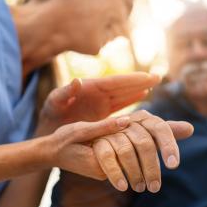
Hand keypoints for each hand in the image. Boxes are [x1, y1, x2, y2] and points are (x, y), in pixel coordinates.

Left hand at [37, 73, 159, 134]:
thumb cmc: (50, 116)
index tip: (147, 77)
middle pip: (123, 85)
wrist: (48, 130)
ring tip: (154, 83)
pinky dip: (131, 99)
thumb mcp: (53, 104)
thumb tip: (77, 81)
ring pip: (124, 93)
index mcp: (89, 88)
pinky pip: (120, 104)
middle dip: (139, 81)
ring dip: (138, 88)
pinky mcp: (102, 112)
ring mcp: (101, 102)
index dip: (132, 79)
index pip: (114, 82)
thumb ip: (64, 93)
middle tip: (158, 77)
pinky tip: (143, 96)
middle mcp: (98, 93)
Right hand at [48, 116, 130, 178]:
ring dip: (128, 136)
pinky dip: (123, 140)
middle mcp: (105, 173)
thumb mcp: (82, 130)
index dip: (131, 132)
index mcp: (100, 165)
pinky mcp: (106, 167)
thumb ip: (104, 127)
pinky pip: (120, 154)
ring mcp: (106, 171)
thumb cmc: (63, 140)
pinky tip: (120, 129)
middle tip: (131, 120)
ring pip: (127, 153)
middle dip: (132, 134)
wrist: (52, 152)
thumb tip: (127, 121)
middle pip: (130, 152)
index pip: (127, 150)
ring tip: (125, 123)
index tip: (132, 119)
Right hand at [92, 110, 193, 192]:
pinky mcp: (98, 141)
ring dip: (134, 173)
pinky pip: (108, 157)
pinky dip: (116, 173)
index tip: (173, 166)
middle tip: (154, 187)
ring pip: (127, 151)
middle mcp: (130, 121)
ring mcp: (112, 130)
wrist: (98, 137)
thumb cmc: (130, 137)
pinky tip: (123, 186)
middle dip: (151, 168)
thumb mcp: (149, 135)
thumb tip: (190, 129)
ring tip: (140, 188)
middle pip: (145, 143)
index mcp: (145, 118)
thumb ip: (168, 133)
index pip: (161, 128)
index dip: (168, 146)